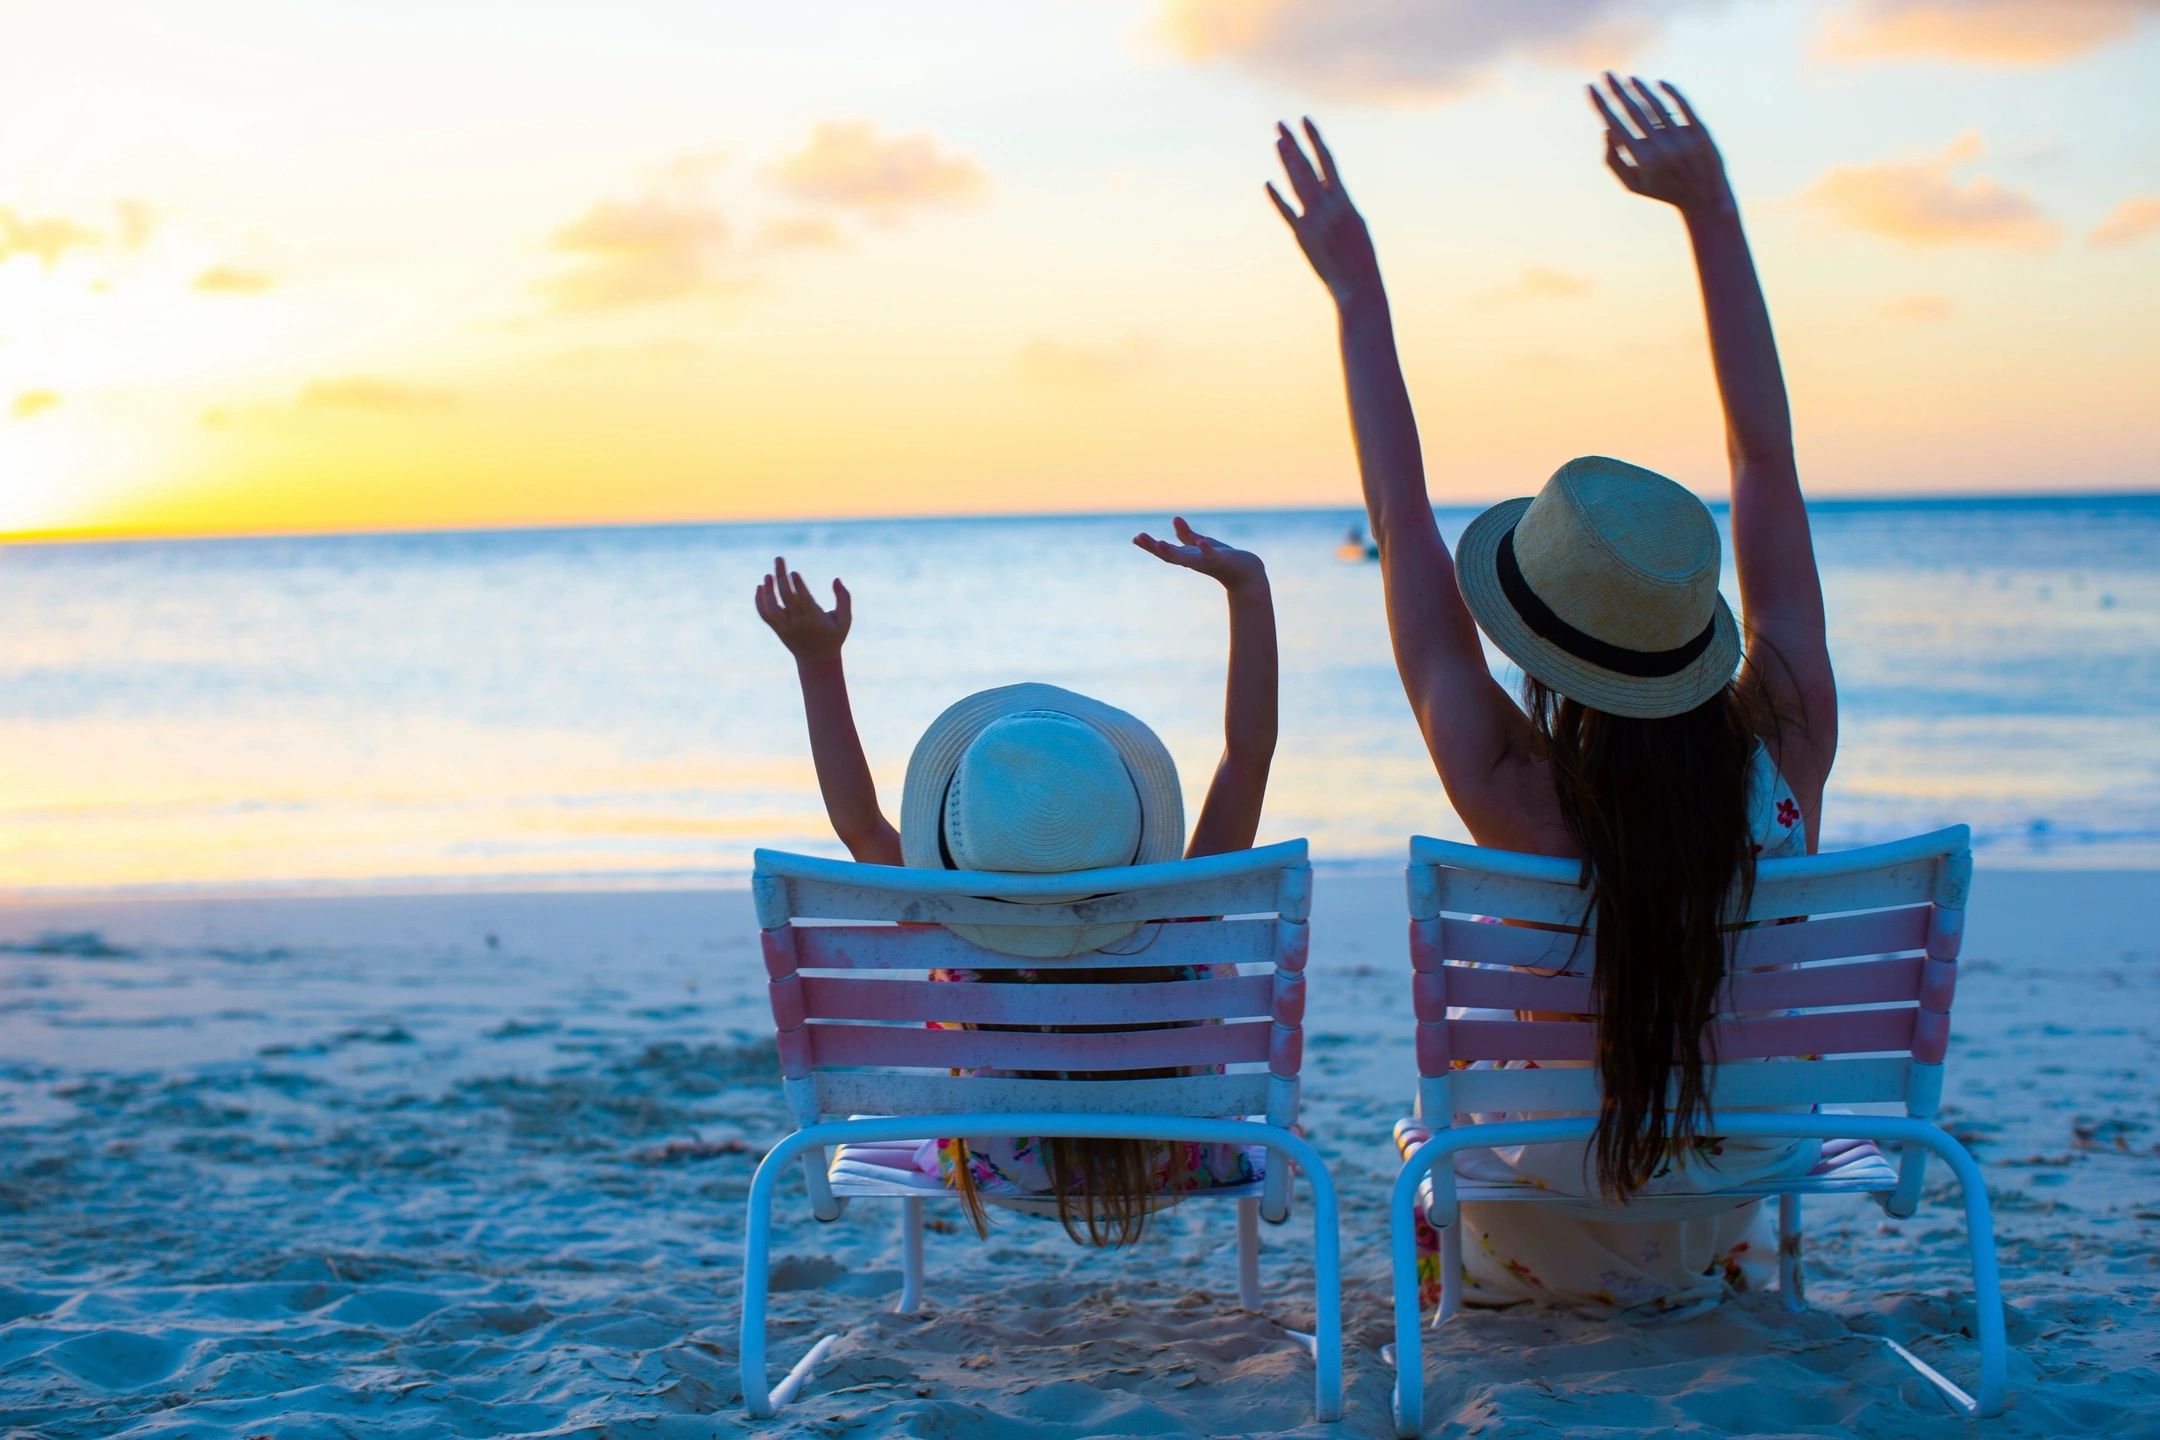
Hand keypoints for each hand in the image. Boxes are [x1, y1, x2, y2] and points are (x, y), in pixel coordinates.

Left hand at [753, 555, 850, 661]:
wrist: (817, 660)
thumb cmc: (833, 636)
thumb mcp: (845, 619)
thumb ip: (844, 598)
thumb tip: (836, 579)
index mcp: (815, 620)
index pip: (803, 600)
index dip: (798, 586)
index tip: (793, 572)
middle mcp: (798, 623)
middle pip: (785, 597)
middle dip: (780, 576)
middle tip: (779, 558)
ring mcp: (786, 627)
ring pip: (771, 607)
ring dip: (767, 590)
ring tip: (768, 575)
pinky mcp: (778, 629)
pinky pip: (765, 615)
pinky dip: (760, 601)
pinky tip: (761, 587)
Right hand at [1133, 517, 1266, 593]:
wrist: (1246, 575)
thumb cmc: (1223, 560)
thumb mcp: (1201, 545)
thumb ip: (1187, 535)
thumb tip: (1174, 518)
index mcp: (1187, 557)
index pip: (1165, 551)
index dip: (1149, 545)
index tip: (1135, 538)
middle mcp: (1193, 561)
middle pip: (1169, 555)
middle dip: (1153, 547)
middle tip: (1139, 537)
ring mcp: (1206, 562)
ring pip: (1186, 558)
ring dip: (1172, 551)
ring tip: (1159, 542)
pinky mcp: (1221, 560)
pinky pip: (1212, 555)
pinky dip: (1206, 550)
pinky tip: (1201, 541)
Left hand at [1267, 118, 1382, 311]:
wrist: (1358, 285)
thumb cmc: (1360, 254)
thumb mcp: (1354, 221)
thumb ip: (1338, 201)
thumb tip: (1324, 185)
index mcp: (1344, 199)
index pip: (1327, 160)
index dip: (1315, 138)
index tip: (1305, 119)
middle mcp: (1328, 206)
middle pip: (1307, 167)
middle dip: (1293, 143)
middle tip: (1279, 123)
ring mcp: (1314, 220)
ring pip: (1297, 184)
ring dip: (1286, 162)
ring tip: (1277, 142)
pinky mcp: (1302, 237)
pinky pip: (1287, 213)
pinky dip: (1277, 198)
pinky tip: (1267, 183)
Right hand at [1590, 74, 1731, 215]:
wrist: (1704, 199)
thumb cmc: (1662, 190)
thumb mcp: (1632, 184)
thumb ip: (1613, 161)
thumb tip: (1606, 129)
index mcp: (1642, 160)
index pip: (1615, 124)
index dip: (1600, 104)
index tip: (1589, 88)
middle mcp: (1661, 147)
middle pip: (1633, 109)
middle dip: (1616, 89)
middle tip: (1605, 73)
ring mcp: (1682, 138)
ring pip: (1657, 105)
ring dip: (1640, 88)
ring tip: (1629, 78)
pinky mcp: (1701, 131)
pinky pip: (1683, 105)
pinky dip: (1671, 91)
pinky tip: (1659, 82)